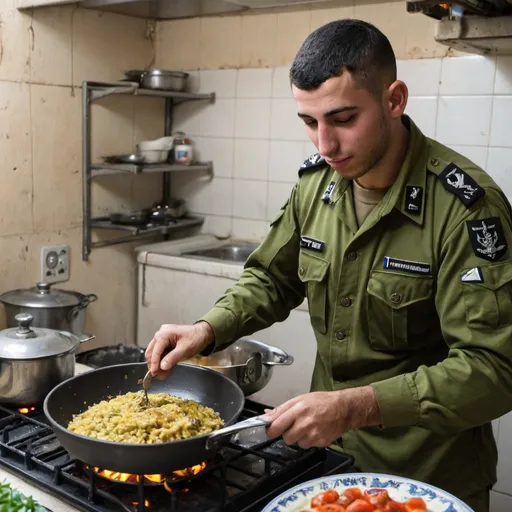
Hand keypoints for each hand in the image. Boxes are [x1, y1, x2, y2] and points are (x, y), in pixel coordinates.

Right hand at [145, 321, 213, 378]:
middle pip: (152, 351)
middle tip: (157, 375)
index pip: (155, 350)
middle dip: (154, 364)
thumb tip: (162, 366)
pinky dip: (162, 361)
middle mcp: (161, 334)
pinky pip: (161, 352)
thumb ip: (172, 358)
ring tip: (161, 375)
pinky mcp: (166, 341)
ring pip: (155, 352)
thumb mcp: (185, 349)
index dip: (154, 363)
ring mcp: (163, 337)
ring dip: (157, 364)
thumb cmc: (195, 338)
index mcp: (164, 334)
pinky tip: (164, 370)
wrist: (204, 333)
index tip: (154, 373)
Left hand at [264, 387, 379, 448]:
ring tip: (307, 427)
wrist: (344, 409)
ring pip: (296, 443)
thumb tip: (266, 415)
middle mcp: (305, 423)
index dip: (269, 430)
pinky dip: (308, 440)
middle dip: (287, 433)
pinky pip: (307, 446)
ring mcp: (313, 434)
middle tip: (293, 426)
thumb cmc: (321, 401)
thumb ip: (281, 409)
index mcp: (298, 409)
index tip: (268, 430)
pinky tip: (315, 431)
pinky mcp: (320, 442)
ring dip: (298, 437)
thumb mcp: (300, 399)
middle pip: (285, 437)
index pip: (276, 425)